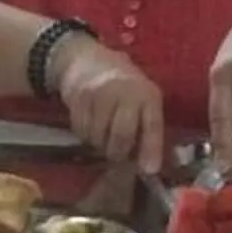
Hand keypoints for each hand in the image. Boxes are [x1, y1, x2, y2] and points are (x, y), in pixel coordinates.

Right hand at [53, 38, 167, 173]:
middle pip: (122, 136)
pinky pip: (81, 131)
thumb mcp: (142, 101)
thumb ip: (147, 129)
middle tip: (117, 154)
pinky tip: (90, 126)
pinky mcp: (79, 97)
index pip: (152, 125)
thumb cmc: (123, 88)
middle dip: (118, 153)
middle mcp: (127, 91)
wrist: (87, 60)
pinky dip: (85, 136)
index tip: (149, 171)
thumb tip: (149, 168)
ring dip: (99, 145)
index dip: (151, 150)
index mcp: (148, 95)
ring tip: (103, 136)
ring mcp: (101, 93)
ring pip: (99, 137)